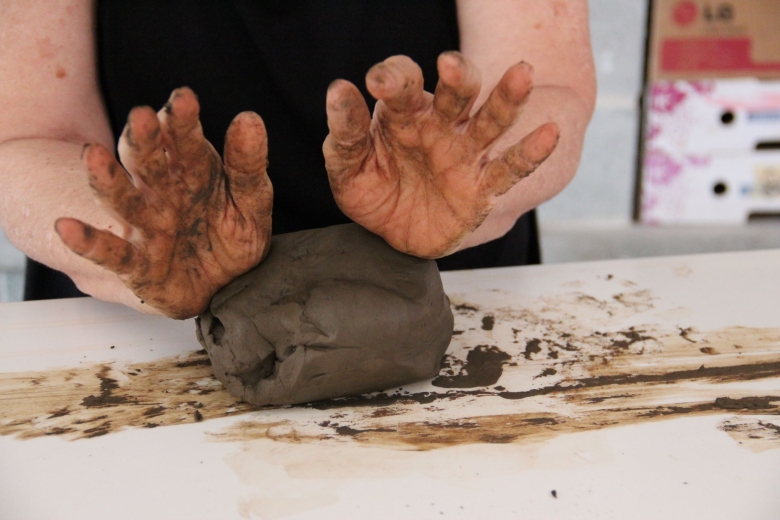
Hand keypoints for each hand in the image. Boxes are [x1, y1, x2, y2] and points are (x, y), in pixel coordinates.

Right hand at [55, 88, 272, 318]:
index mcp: (191, 169)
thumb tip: (250, 119)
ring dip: (107, 179)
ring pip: (122, 199)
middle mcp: (162, 192)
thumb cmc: (231, 233)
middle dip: (143, 139)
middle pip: (147, 161)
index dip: (182, 120)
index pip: (184, 139)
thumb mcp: (251, 200)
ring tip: (93, 156)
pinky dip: (89, 242)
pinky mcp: (137, 264)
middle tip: (141, 117)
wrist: (223, 283)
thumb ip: (248, 164)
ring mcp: (145, 226)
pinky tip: (66, 228)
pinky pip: (111, 254)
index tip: (184, 100)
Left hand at [323, 51, 558, 257]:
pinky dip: (530, 153)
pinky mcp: (483, 189)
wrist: (397, 232)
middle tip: (449, 65)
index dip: (394, 78)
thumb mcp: (348, 166)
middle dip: (458, 76)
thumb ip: (346, 132)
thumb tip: (339, 90)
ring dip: (507, 98)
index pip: (405, 84)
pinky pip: (509, 168)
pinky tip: (548, 134)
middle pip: (458, 93)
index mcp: (404, 114)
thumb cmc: (374, 189)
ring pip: (492, 120)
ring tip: (522, 74)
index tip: (378, 83)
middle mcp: (440, 126)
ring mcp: (465, 155)